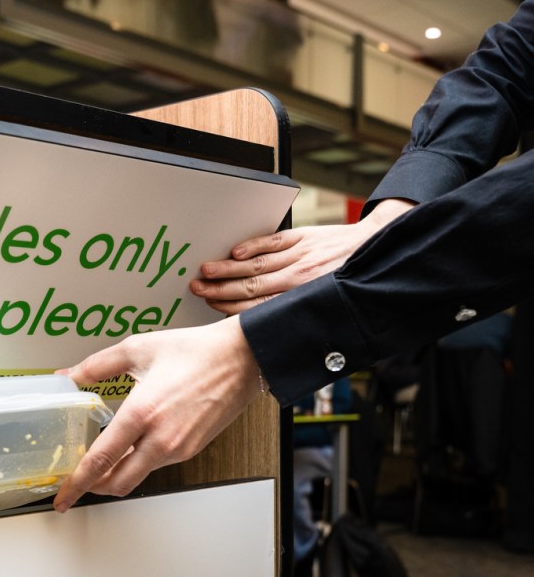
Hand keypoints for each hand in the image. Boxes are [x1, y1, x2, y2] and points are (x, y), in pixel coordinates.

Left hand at [53, 316, 260, 512]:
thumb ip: (97, 365)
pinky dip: (137, 463)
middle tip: (76, 483)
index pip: (100, 460)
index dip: (77, 483)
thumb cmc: (196, 352)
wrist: (242, 359)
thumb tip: (70, 375)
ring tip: (100, 461)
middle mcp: (161, 439)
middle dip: (93, 487)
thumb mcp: (137, 349)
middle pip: (118, 482)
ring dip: (116, 474)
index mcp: (142, 413)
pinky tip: (130, 446)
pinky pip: (156, 465)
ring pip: (137, 475)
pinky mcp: (191, 450)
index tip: (62, 496)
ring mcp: (178, 448)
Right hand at [190, 198, 414, 314]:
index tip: (211, 307)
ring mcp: (299, 256)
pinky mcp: (302, 238)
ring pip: (256, 265)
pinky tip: (235, 251)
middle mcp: (298, 279)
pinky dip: (253, 246)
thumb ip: (305, 321)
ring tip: (205, 271)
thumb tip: (282, 338)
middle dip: (219, 289)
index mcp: (304, 300)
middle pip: (250, 286)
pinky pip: (273, 242)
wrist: (379, 249)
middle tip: (197, 289)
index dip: (231, 307)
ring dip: (228, 268)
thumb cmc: (355, 284)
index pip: (258, 306)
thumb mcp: (334, 311)